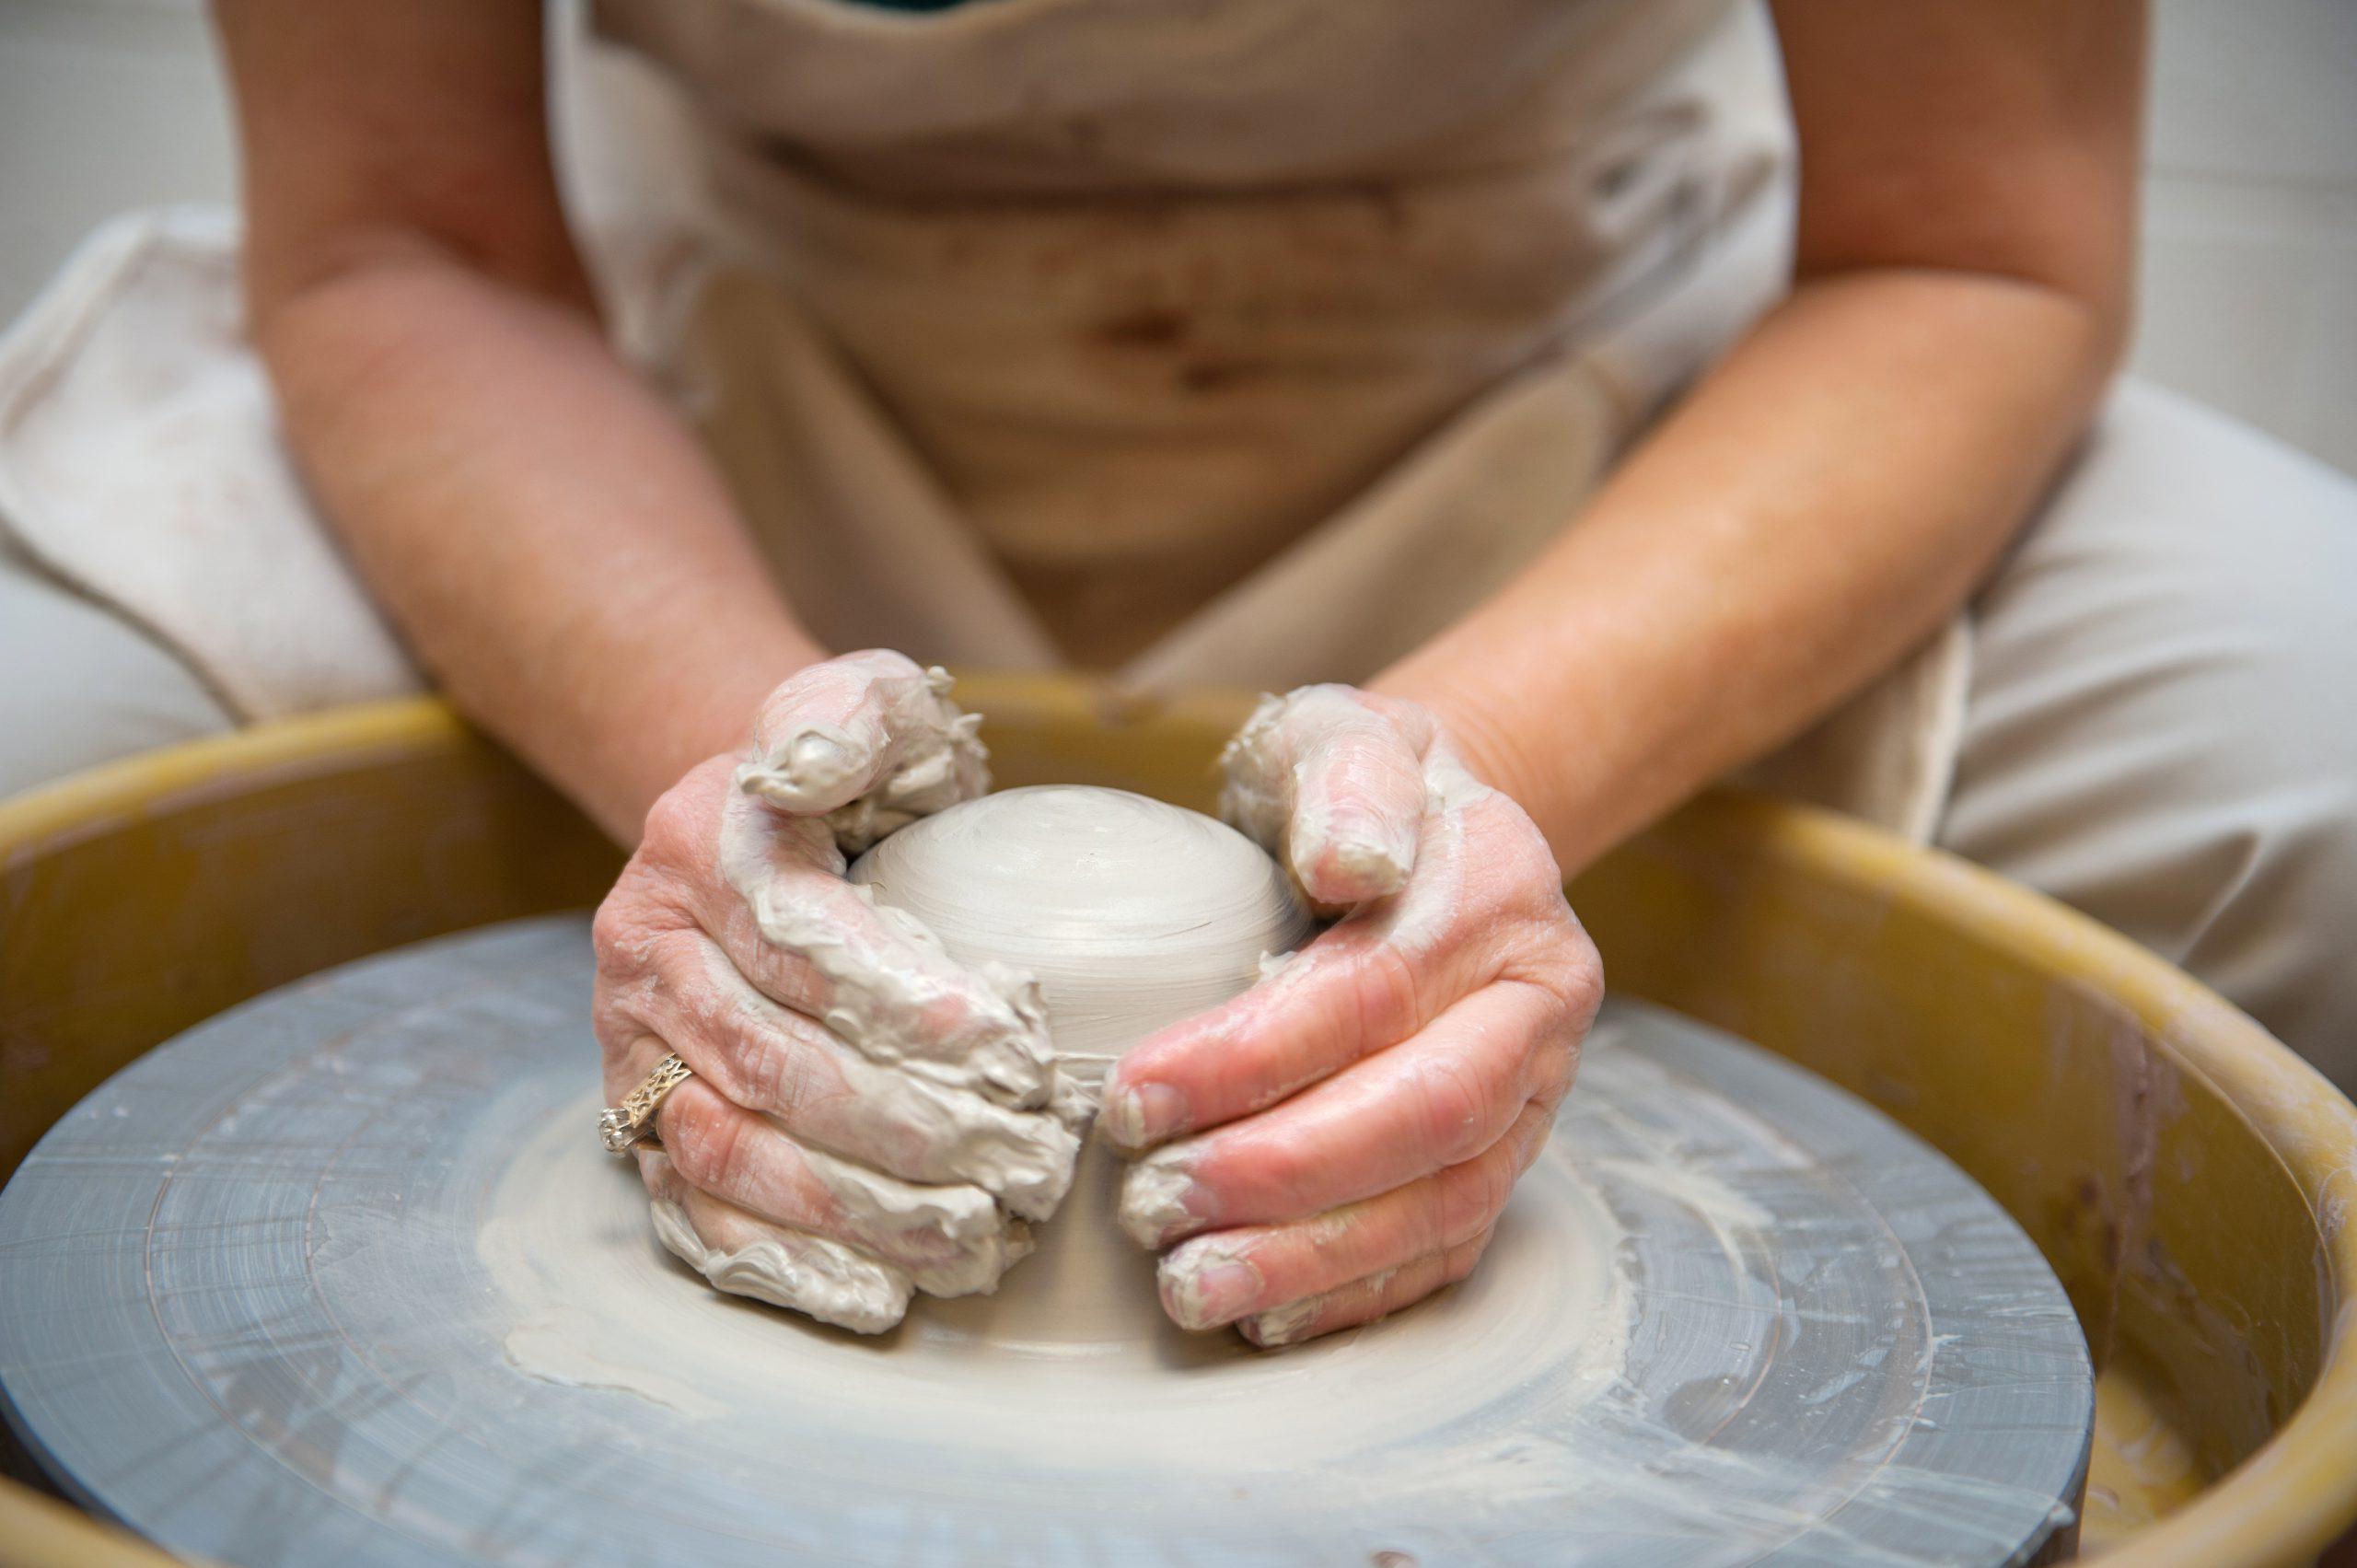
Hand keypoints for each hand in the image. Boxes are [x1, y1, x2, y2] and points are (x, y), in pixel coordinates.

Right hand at [591, 651, 1084, 1333]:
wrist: (753, 822)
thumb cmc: (848, 771)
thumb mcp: (858, 702)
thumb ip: (846, 719)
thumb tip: (806, 766)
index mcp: (699, 843)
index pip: (803, 939)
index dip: (903, 1002)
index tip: (1008, 1051)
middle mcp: (644, 947)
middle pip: (773, 1061)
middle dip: (903, 1127)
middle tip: (1020, 1167)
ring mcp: (630, 1045)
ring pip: (730, 1148)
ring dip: (852, 1211)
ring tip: (967, 1240)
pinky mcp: (635, 1118)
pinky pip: (695, 1212)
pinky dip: (784, 1264)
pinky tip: (876, 1296)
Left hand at [1101, 685, 1601, 1346]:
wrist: (1427, 831)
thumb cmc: (1354, 791)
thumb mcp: (1344, 735)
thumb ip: (1347, 778)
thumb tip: (1348, 860)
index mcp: (1499, 897)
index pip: (1374, 994)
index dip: (1250, 1059)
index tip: (1131, 1100)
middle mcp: (1537, 1005)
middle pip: (1427, 1118)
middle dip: (1282, 1177)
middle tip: (1152, 1207)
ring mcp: (1535, 1095)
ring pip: (1445, 1205)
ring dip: (1312, 1260)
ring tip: (1191, 1285)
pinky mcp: (1507, 1160)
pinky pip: (1448, 1251)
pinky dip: (1357, 1294)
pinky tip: (1265, 1314)